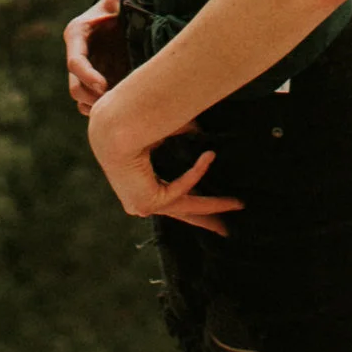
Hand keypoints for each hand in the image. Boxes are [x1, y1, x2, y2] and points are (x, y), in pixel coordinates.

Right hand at [64, 0, 123, 117]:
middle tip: (119, 102)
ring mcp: (85, 70)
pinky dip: (104, 110)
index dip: (88, 77)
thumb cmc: (125, 0)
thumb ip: (125, 5)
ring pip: (82, 101)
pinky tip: (124, 106)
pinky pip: (90, 105)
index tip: (105, 86)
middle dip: (95, 99)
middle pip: (76, 88)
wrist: (126, 7)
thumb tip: (138, 19)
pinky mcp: (94, 81)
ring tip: (124, 105)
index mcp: (78, 33)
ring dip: (100, 107)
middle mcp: (77, 54)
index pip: (75, 62)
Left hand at [88, 85, 241, 231]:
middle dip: (208, 218)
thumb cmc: (132, 123)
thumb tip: (202, 130)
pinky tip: (208, 156)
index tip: (214, 204)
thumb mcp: (163, 131)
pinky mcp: (148, 203)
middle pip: (182, 212)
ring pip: (186, 208)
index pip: (172, 196)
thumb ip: (182, 134)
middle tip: (227, 229)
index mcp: (141, 183)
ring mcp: (143, 204)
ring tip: (238, 203)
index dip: (194, 199)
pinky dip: (196, 172)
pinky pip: (180, 190)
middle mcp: (140, 198)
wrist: (114, 126)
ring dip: (214, 205)